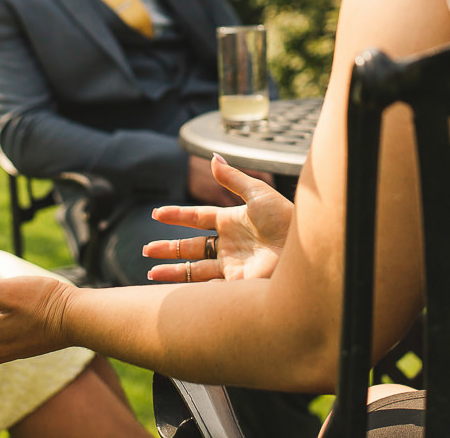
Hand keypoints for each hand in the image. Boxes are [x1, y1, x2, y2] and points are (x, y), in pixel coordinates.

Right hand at [145, 154, 292, 282]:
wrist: (304, 251)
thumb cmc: (285, 219)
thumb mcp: (257, 194)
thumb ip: (232, 178)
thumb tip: (212, 156)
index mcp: (232, 221)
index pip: (197, 218)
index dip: (177, 216)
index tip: (156, 214)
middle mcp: (230, 245)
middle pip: (191, 247)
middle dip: (168, 249)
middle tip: (146, 250)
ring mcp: (232, 266)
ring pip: (194, 270)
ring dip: (172, 272)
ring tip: (150, 274)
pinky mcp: (237, 285)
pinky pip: (208, 288)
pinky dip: (190, 290)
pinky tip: (174, 292)